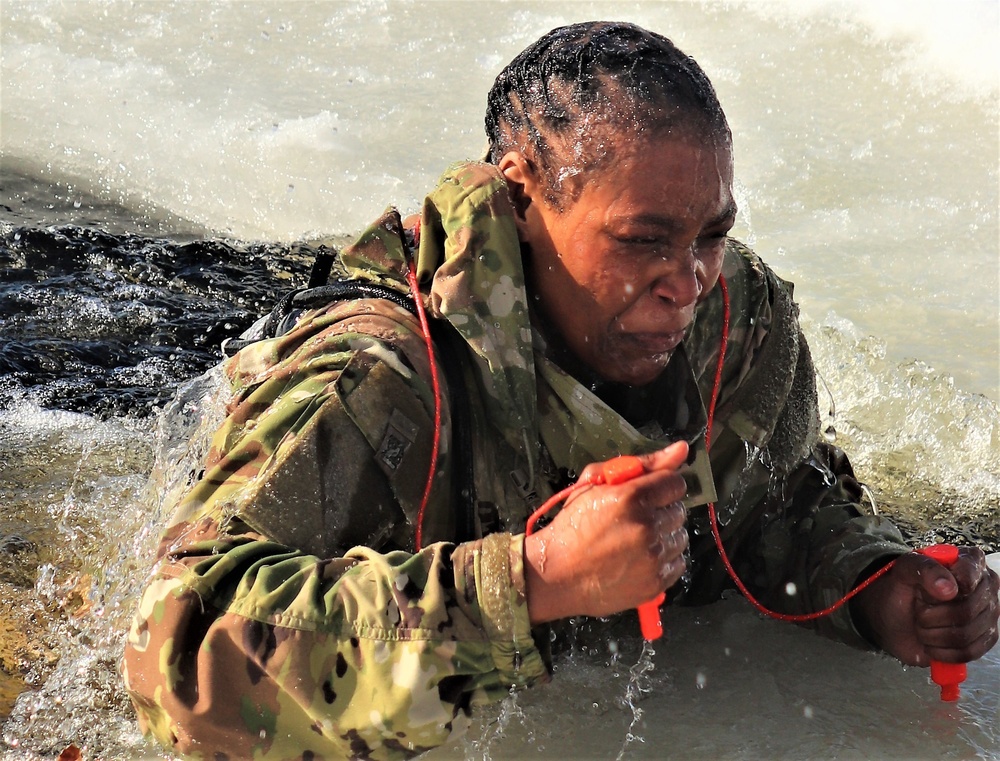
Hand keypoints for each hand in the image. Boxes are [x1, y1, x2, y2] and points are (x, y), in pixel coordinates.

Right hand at [524, 441, 689, 623]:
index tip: (648, 494)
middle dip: (661, 512)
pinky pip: (678, 563)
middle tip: (636, 519)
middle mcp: (647, 526)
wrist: (557, 575)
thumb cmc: (573, 526)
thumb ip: (641, 464)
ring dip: (664, 536)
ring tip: (636, 540)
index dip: (661, 487)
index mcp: (631, 497)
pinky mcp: (656, 582)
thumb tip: (681, 448)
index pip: (675, 483)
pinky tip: (641, 558)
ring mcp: (653, 557)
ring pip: (680, 537)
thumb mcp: (595, 484)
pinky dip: (664, 560)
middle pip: (679, 511)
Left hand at [852, 547, 999, 665]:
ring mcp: (989, 614)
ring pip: (965, 635)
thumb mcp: (904, 570)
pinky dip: (941, 651)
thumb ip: (924, 568)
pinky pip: (968, 652)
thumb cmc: (903, 588)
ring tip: (922, 624)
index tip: (924, 592)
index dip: (943, 588)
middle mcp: (986, 586)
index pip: (968, 576)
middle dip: (931, 615)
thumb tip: (949, 588)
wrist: (896, 617)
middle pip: (966, 611)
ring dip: (932, 634)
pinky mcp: (985, 639)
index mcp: (971, 561)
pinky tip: (931, 642)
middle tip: (918, 609)